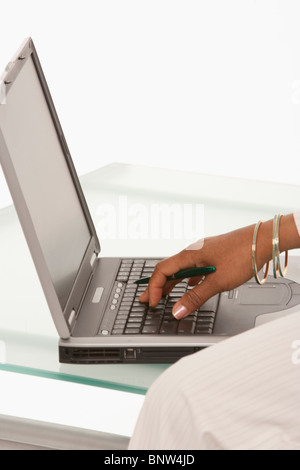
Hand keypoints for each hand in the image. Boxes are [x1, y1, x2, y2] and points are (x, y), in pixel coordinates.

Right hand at [139, 222, 272, 319]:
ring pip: (181, 269)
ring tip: (164, 294)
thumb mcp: (217, 281)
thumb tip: (178, 310)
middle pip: (168, 269)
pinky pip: (194, 268)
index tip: (151, 302)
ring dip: (171, 282)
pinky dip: (187, 279)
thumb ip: (196, 297)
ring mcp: (204, 253)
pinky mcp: (214, 255)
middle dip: (156, 285)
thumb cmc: (243, 254)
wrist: (263, 240)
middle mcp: (194, 252)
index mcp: (189, 255)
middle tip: (147, 299)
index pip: (162, 271)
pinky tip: (190, 284)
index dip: (153, 288)